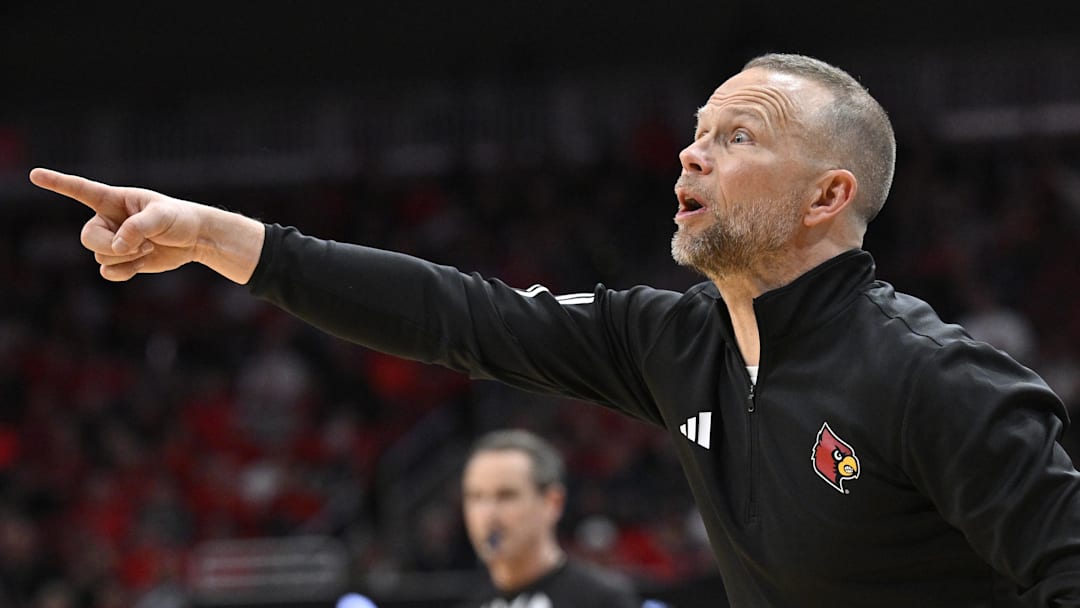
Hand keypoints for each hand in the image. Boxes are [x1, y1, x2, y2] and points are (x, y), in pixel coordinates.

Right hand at [30, 168, 203, 280]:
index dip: (57, 183)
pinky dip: (126, 271)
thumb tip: (117, 247)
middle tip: (142, 242)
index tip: (34, 174)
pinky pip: (108, 272)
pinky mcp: (122, 260)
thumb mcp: (162, 216)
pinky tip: (143, 262)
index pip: (80, 190)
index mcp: (113, 200)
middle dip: (111, 245)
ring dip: (128, 257)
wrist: (194, 238)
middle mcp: (107, 220)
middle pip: (87, 238)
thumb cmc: (179, 218)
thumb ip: (138, 227)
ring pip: (101, 256)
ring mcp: (112, 241)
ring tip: (150, 246)